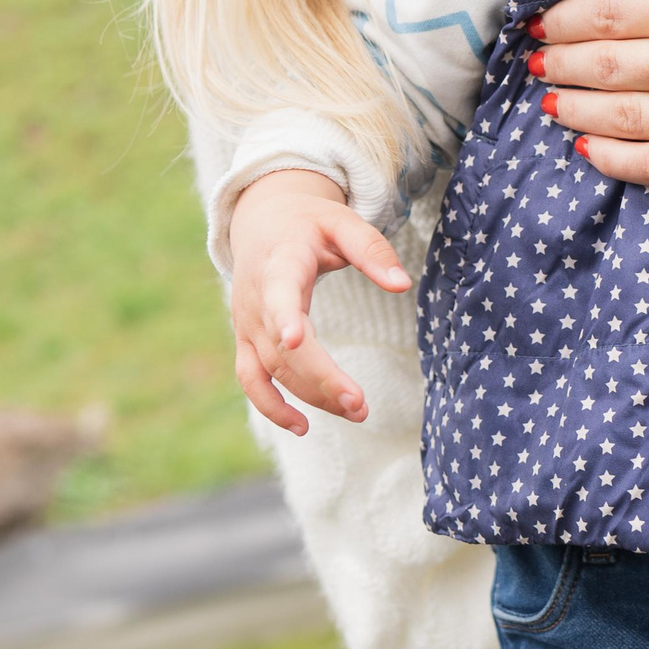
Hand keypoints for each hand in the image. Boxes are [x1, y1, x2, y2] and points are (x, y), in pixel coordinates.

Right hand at [226, 170, 410, 434]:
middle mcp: (257, 297)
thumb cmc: (308, 223)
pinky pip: (251, 380)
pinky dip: (270, 406)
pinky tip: (302, 427)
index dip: (285, 316)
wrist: (261, 220)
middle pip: (282, 347)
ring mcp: (247, 322)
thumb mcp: (342, 221)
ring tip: (355, 412)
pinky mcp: (246, 340)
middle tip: (359, 404)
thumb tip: (403, 285)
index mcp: (280, 261)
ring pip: (272, 369)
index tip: (295, 339)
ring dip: (308, 396)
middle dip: (319, 377)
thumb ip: (373, 251)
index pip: (279, 291)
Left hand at [529, 0, 648, 183]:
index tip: (541, 24)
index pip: (615, 13)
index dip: (568, 20)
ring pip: (625, 115)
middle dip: (565, 64)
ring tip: (552, 102)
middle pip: (611, 64)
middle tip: (538, 63)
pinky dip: (614, 158)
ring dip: (579, 110)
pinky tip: (588, 148)